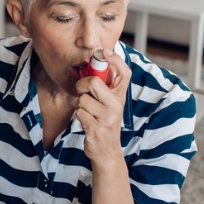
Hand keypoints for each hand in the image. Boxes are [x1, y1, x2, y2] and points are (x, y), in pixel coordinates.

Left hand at [75, 48, 130, 164]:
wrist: (107, 152)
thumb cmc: (104, 123)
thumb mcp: (109, 105)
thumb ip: (104, 88)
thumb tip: (92, 66)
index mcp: (120, 97)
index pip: (124, 73)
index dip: (116, 59)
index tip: (105, 51)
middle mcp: (117, 106)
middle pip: (94, 83)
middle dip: (82, 84)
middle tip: (80, 89)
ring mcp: (107, 118)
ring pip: (83, 100)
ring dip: (80, 105)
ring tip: (88, 112)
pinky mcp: (96, 128)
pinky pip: (79, 113)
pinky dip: (79, 116)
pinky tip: (86, 122)